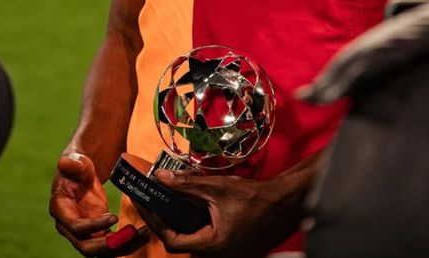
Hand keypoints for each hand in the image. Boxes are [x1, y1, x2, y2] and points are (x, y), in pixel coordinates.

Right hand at [50, 152, 148, 255]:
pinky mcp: (98, 234)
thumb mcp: (76, 161)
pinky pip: (111, 245)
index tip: (113, 217)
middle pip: (87, 247)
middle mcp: (69, 228)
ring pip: (101, 251)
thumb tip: (63, 162)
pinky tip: (143, 235)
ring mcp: (85, 233)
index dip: (93, 226)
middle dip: (109, 245)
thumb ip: (72, 164)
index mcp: (60, 210)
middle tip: (131, 233)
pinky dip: (127, 243)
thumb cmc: (77, 166)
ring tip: (143, 235)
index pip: (75, 226)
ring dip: (122, 246)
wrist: (83, 174)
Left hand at [135, 169, 285, 257]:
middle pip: (180, 240)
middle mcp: (214, 254)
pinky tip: (191, 203)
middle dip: (165, 219)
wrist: (282, 204)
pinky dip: (194, 220)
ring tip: (169, 198)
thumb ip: (187, 184)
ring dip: (180, 219)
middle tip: (153, 199)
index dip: (156, 221)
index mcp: (210, 245)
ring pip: (192, 237)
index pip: (171, 239)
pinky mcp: (227, 245)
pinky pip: (204, 235)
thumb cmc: (253, 197)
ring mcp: (222, 252)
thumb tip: (161, 178)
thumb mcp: (216, 188)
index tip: (146, 203)